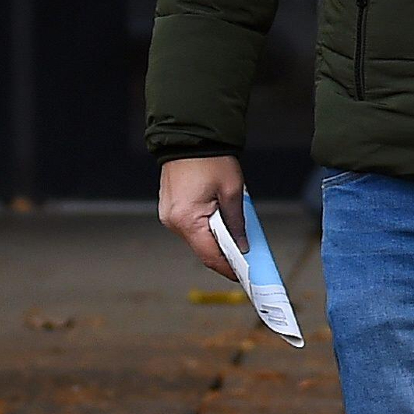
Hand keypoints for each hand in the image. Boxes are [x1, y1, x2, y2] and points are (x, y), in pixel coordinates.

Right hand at [158, 155, 246, 281]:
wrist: (189, 137)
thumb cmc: (210, 160)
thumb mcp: (232, 192)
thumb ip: (237, 223)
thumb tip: (242, 245)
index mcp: (187, 218)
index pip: (209, 256)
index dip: (228, 268)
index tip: (244, 276)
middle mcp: (173, 220)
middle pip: (201, 249)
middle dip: (224, 253)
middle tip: (245, 255)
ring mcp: (168, 214)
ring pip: (196, 238)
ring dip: (214, 239)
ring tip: (234, 233)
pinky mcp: (169, 208)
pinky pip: (189, 226)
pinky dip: (205, 228)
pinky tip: (219, 221)